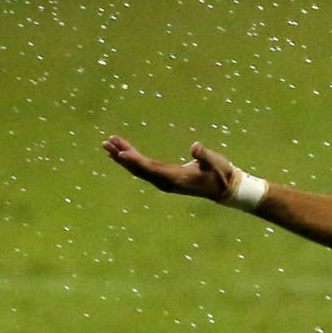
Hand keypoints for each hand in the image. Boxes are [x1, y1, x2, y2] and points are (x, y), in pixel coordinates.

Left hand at [102, 134, 241, 200]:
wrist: (224, 189)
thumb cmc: (221, 173)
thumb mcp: (216, 163)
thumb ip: (205, 155)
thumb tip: (195, 147)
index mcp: (176, 178)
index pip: (151, 168)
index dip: (135, 161)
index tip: (120, 153)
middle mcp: (166, 182)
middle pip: (139, 169)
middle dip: (122, 156)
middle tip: (106, 143)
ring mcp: (164, 181)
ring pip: (139, 170)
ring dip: (123, 157)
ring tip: (108, 144)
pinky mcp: (165, 178)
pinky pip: (144, 170)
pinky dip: (132, 160)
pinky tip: (122, 153)